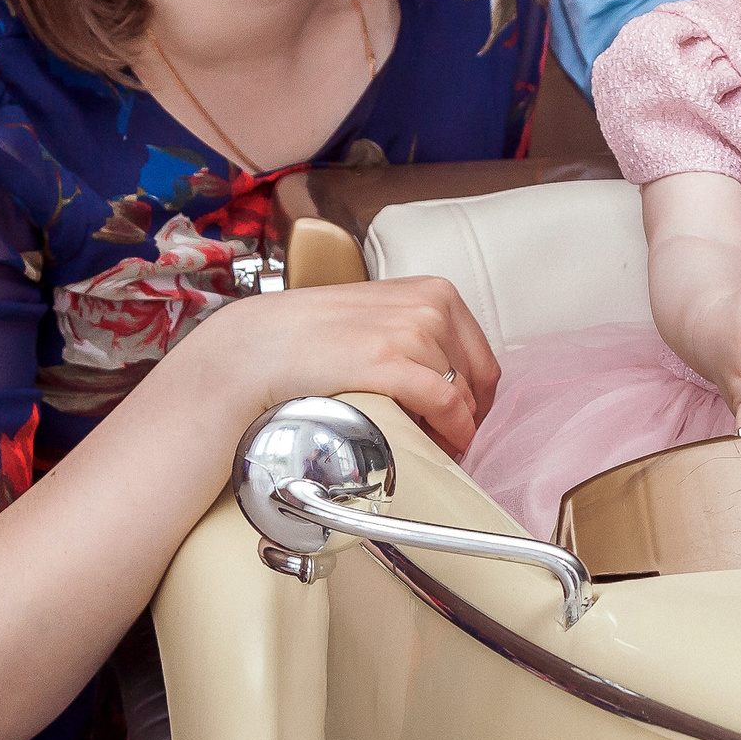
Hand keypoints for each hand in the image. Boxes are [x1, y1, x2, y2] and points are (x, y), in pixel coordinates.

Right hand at [222, 276, 500, 456]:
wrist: (258, 347)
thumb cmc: (314, 339)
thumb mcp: (380, 318)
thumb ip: (417, 334)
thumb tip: (453, 382)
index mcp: (434, 292)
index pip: (481, 359)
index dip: (474, 401)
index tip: (458, 425)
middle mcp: (431, 306)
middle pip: (477, 382)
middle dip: (464, 420)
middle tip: (439, 444)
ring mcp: (413, 330)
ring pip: (463, 398)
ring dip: (449, 431)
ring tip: (421, 445)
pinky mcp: (391, 361)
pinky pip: (447, 405)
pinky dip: (449, 433)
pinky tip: (431, 447)